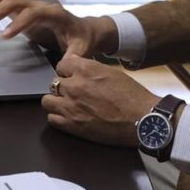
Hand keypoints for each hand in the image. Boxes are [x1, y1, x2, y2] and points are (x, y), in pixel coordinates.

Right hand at [0, 0, 116, 56]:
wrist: (85, 29)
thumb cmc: (83, 39)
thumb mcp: (81, 49)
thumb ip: (73, 56)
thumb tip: (63, 67)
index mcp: (54, 14)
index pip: (33, 13)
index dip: (18, 23)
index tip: (4, 36)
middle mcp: (41, 6)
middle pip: (16, 1)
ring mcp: (32, 7)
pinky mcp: (25, 11)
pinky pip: (6, 3)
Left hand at [42, 55, 158, 146]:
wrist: (141, 119)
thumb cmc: (132, 96)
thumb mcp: (111, 72)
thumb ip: (91, 69)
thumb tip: (78, 68)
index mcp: (85, 69)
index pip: (61, 65)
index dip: (67, 71)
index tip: (72, 76)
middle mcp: (74, 86)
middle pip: (54, 82)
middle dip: (62, 87)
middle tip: (73, 93)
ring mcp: (70, 106)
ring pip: (47, 100)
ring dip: (56, 101)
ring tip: (67, 105)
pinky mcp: (71, 125)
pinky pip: (52, 119)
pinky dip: (58, 117)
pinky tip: (69, 117)